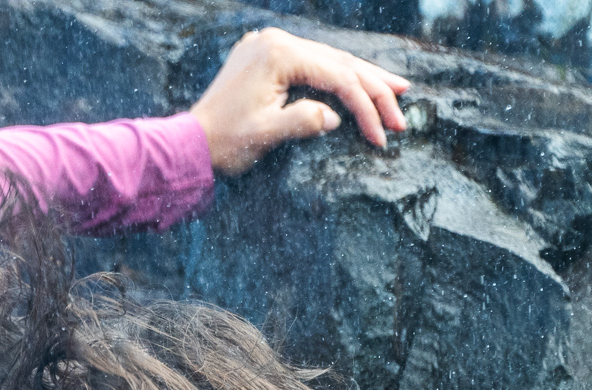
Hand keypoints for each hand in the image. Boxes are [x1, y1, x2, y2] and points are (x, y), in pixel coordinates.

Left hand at [187, 28, 409, 175]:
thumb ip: (305, 121)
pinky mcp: (267, 59)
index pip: (338, 77)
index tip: (383, 135)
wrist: (188, 145)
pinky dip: (335, 78)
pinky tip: (357, 83)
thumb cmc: (223, 142)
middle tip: (403, 109)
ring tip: (396, 91)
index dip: (365, 107)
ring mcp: (271, 47)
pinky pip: (311, 65)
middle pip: (339, 63)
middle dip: (374, 88)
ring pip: (329, 61)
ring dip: (362, 79)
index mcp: (278, 54)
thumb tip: (335, 117)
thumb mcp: (266, 135)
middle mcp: (276, 41)